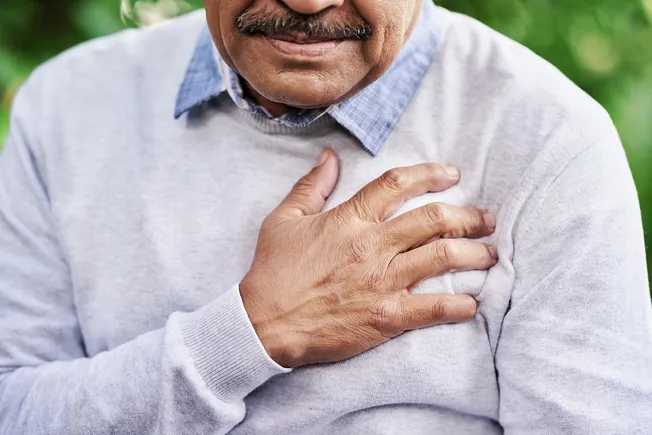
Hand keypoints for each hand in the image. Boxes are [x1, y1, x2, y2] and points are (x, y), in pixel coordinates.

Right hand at [240, 149, 497, 367]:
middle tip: (485, 219)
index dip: (431, 174)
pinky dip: (459, 306)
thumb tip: (329, 157)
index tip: (452, 174)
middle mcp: (372, 246)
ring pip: (442, 258)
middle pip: (434, 220)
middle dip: (468, 216)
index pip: (398, 184)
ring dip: (474, 254)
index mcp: (349, 220)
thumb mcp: (283, 220)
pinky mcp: (386, 317)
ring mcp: (382, 282)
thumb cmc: (272, 272)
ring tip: (491, 254)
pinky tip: (472, 304)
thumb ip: (310, 186)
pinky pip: (433, 308)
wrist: (264, 324)